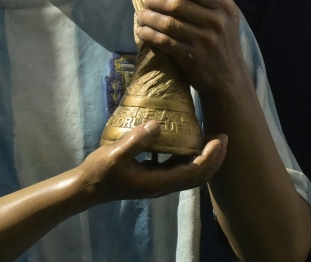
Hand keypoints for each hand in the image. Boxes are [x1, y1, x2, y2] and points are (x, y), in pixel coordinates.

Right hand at [77, 121, 226, 205]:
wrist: (87, 187)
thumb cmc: (100, 172)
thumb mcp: (115, 154)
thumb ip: (136, 141)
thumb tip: (158, 125)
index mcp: (159, 182)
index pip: (194, 172)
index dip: (210, 156)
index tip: (219, 138)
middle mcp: (164, 185)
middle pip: (200, 176)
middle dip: (215, 158)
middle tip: (223, 136)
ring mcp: (160, 182)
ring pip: (192, 173)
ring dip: (206, 157)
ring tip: (212, 137)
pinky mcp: (155, 176)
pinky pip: (181, 167)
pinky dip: (192, 156)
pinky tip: (189, 140)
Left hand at [135, 0, 250, 98]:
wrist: (229, 79)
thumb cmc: (226, 39)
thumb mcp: (230, 10)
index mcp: (224, 6)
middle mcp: (216, 22)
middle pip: (176, 4)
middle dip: (155, 0)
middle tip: (147, 0)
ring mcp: (204, 41)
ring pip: (167, 23)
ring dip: (148, 18)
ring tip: (141, 15)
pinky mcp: (191, 58)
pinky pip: (164, 42)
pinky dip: (149, 35)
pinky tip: (142, 32)